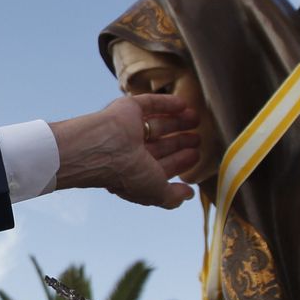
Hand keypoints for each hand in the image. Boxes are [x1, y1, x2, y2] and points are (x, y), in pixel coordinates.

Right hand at [50, 94, 198, 208]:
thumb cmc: (126, 174)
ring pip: (155, 124)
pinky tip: (182, 104)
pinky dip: (166, 103)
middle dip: (178, 142)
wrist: (103, 148)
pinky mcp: (126, 109)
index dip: (177, 162)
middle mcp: (128, 151)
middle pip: (159, 145)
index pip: (159, 166)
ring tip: (196, 118)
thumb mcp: (155, 191)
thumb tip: (189, 195)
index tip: (194, 156)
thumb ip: (172, 196)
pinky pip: (149, 103)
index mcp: (132, 172)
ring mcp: (126, 129)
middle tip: (197, 139)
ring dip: (176, 121)